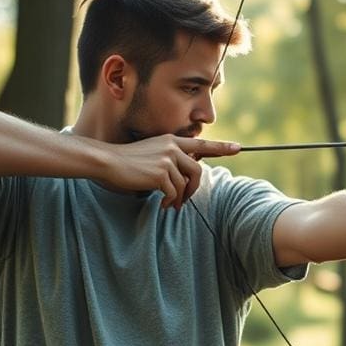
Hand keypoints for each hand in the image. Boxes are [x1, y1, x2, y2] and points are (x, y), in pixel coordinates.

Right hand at [99, 135, 240, 208]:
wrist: (108, 161)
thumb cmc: (129, 162)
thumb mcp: (153, 153)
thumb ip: (172, 159)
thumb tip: (190, 173)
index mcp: (171, 141)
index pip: (202, 144)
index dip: (221, 147)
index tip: (238, 148)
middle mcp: (171, 147)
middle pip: (198, 171)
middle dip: (194, 189)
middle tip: (185, 201)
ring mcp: (166, 159)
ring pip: (184, 184)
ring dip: (179, 198)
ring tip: (171, 205)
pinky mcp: (160, 173)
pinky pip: (173, 192)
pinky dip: (170, 201)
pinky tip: (162, 204)